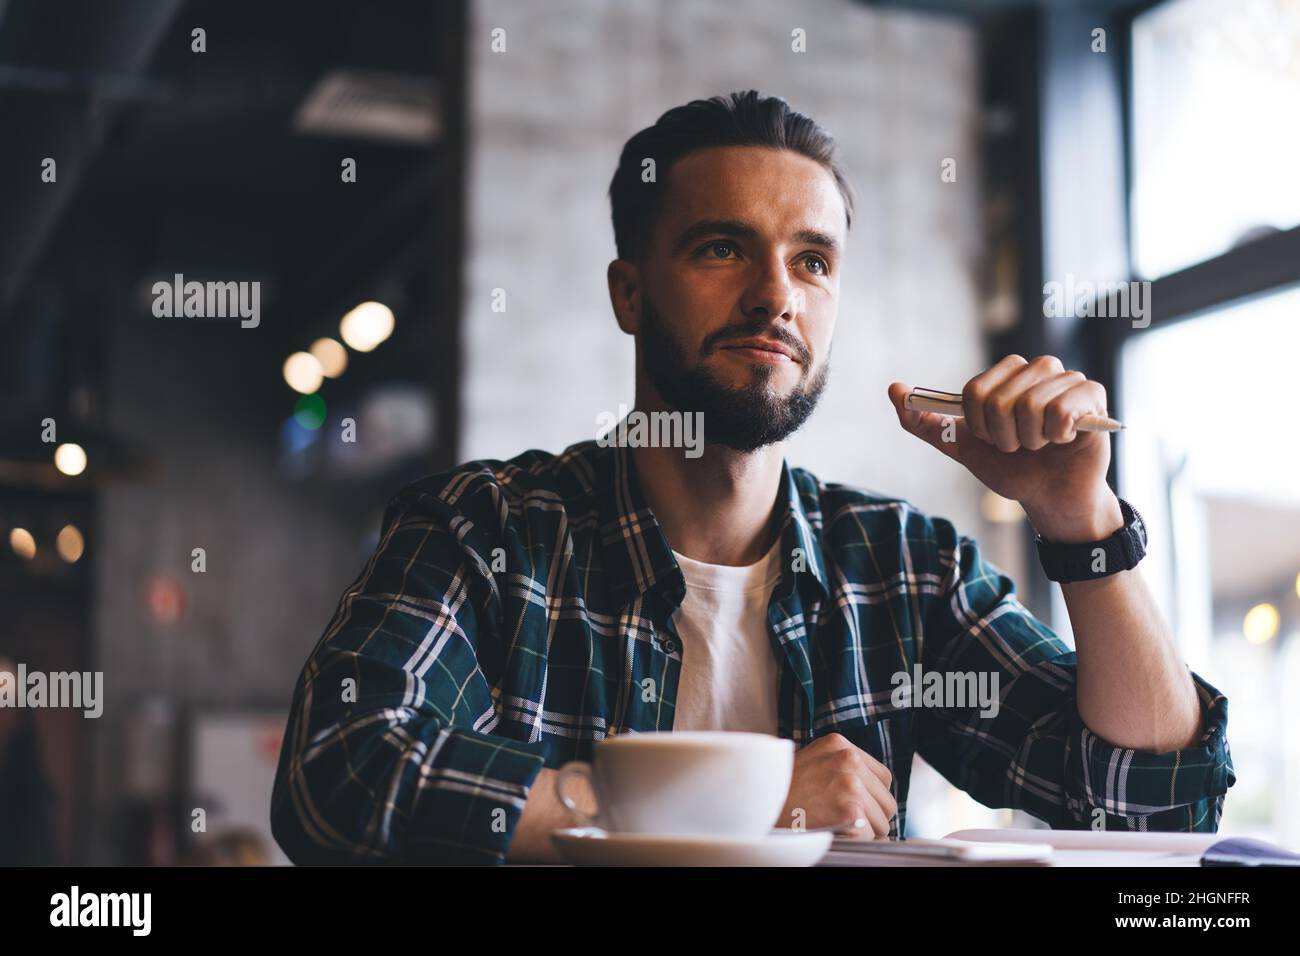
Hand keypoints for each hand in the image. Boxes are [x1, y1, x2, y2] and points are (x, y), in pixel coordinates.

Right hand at [775, 733, 896, 836]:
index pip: (882, 776)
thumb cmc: (781, 788)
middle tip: (848, 822)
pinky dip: (857, 842)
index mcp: (840, 745)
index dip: (873, 796)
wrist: (757, 804)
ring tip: (839, 828)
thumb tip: (870, 789)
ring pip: (882, 821)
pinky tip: (837, 835)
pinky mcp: (849, 810)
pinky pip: (869, 836)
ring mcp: (851, 785)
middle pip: (886, 800)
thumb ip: (840, 766)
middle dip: (872, 816)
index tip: (859, 806)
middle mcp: (849, 760)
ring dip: (865, 831)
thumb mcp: (812, 760)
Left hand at [888, 355, 1123, 542]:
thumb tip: (894, 390)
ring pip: (1030, 404)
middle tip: (1018, 445)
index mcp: (1004, 375)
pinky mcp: (1092, 394)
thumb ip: (925, 422)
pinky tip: (1063, 439)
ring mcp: (1066, 378)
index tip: (991, 439)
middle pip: (1000, 398)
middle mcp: (1036, 368)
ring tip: (1041, 445)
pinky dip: (1055, 434)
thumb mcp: (961, 447)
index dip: (978, 425)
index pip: (974, 391)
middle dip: (1003, 436)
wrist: (1050, 496)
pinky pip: (1062, 408)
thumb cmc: (1010, 468)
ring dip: (1030, 438)